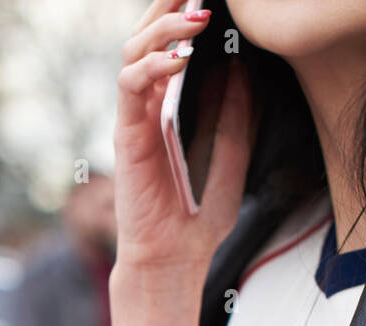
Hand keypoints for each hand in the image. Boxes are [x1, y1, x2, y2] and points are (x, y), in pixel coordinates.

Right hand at [115, 0, 252, 268]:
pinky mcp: (126, 135)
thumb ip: (235, 116)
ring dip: (160, 28)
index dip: (182, 19)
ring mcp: (133, 120)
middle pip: (144, 40)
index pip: (169, 50)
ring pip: (131, 54)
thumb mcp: (233, 158)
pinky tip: (181, 58)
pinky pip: (129, 86)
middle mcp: (146, 109)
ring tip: (194, 16)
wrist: (173, 259)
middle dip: (165, 7)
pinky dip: (152, 66)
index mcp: (168, 110)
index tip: (210, 2)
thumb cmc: (196, 218)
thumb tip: (240, 69)